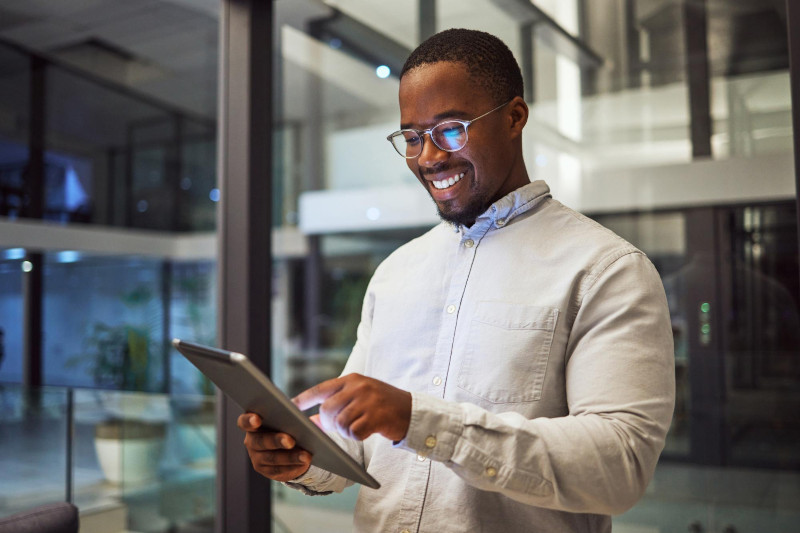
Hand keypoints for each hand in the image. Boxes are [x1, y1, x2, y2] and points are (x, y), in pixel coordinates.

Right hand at [237, 412, 311, 481]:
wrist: (289, 446)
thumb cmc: (287, 423)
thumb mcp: (288, 416)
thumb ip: (291, 411)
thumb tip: (302, 414)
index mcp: (253, 424)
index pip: (244, 422)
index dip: (248, 421)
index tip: (257, 419)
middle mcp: (251, 441)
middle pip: (260, 441)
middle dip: (276, 441)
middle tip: (291, 441)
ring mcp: (257, 458)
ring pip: (272, 458)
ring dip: (290, 457)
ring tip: (306, 456)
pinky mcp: (267, 471)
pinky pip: (279, 470)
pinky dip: (293, 466)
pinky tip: (304, 462)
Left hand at [293, 373, 411, 441]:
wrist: (412, 410)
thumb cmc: (382, 405)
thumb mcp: (360, 398)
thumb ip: (337, 404)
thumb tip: (311, 419)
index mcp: (352, 379)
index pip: (321, 388)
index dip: (304, 399)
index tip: (289, 407)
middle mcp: (358, 387)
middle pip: (327, 409)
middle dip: (328, 423)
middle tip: (340, 427)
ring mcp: (368, 401)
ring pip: (339, 423)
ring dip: (344, 431)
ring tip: (356, 428)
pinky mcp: (376, 416)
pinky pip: (354, 432)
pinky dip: (356, 436)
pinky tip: (365, 432)